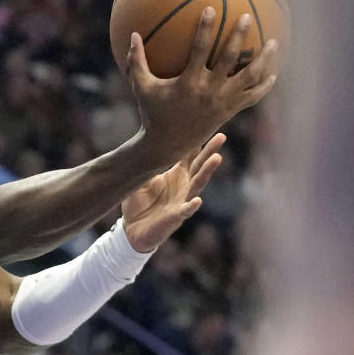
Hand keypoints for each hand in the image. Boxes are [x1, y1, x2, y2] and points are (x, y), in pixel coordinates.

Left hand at [122, 133, 225, 251]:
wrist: (131, 230)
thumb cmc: (137, 203)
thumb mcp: (139, 178)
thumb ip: (146, 163)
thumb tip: (146, 144)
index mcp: (175, 174)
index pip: (188, 155)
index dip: (195, 141)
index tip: (203, 124)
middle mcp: (182, 185)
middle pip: (199, 165)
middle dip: (210, 151)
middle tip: (221, 136)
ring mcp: (182, 200)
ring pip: (197, 184)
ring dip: (207, 171)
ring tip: (217, 158)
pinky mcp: (175, 217)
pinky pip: (185, 210)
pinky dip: (191, 205)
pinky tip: (197, 200)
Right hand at [128, 7, 278, 164]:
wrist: (167, 144)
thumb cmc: (152, 112)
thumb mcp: (140, 86)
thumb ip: (136, 60)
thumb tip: (132, 34)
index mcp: (189, 81)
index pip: (199, 49)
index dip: (205, 28)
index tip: (211, 8)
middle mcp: (209, 90)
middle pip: (230, 58)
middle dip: (240, 36)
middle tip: (247, 16)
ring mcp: (222, 101)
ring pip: (249, 77)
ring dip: (263, 59)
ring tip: (274, 42)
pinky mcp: (230, 111)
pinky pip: (252, 97)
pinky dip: (264, 86)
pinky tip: (272, 74)